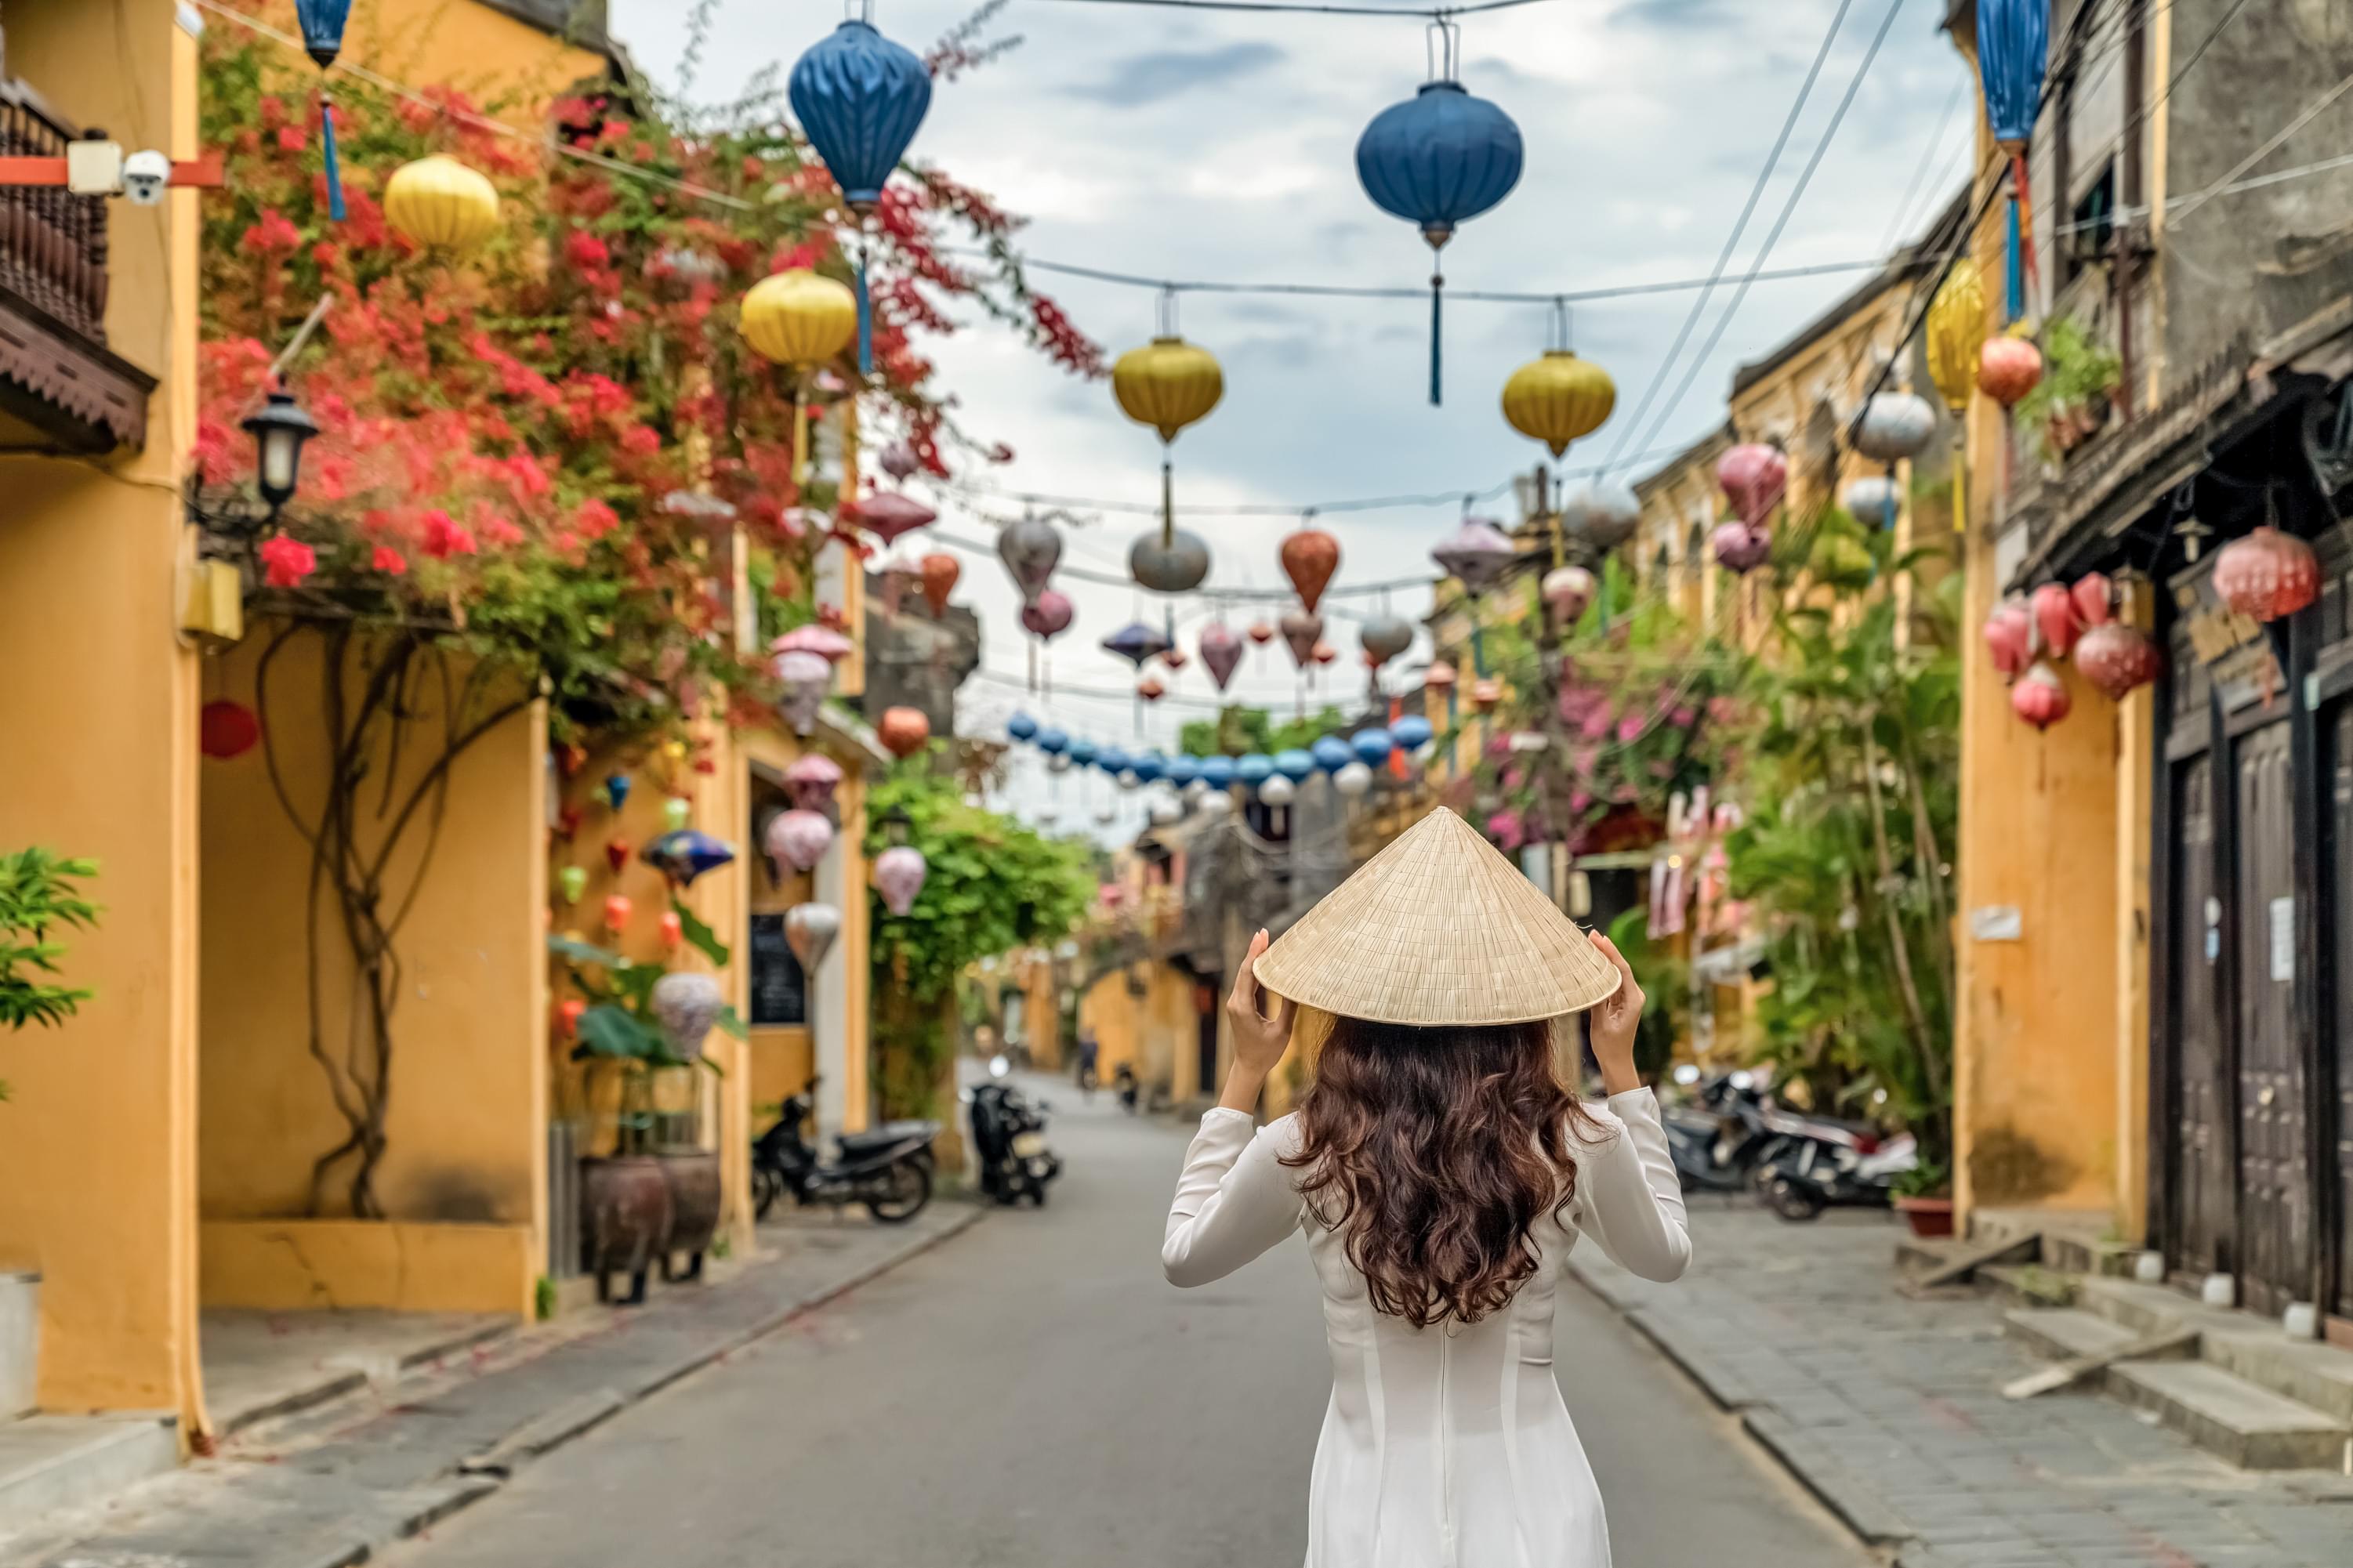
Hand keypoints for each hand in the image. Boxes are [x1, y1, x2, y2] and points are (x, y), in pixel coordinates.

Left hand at [1224, 929, 1296, 1092]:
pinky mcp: (1239, 1006)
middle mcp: (1235, 1002)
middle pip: (1245, 970)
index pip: (1249, 973)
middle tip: (1265, 932)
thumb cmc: (1266, 1053)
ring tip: (1265, 941)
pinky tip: (1265, 962)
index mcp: (1243, 1006)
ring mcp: (1236, 1003)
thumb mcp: (1282, 1031)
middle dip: (1255, 950)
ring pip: (1245, 975)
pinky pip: (1247, 983)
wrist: (1249, 1067)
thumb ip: (1289, 1007)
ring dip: (1255, 959)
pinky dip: (1256, 971)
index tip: (1262, 936)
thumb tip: (1296, 985)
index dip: (1256, 953)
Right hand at [1586, 933, 1645, 1094]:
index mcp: (1634, 999)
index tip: (1600, 938)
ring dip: (1603, 959)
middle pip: (1620, 967)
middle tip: (1592, 935)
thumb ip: (1598, 1000)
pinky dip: (1601, 971)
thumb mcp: (1601, 1023)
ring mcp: (1627, 998)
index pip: (1623, 969)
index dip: (1611, 952)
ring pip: (1615, 973)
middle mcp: (1633, 996)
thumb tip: (1591, 980)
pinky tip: (1592, 963)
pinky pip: (1611, 982)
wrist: (1617, 1062)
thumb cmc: (1610, 1046)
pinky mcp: (1619, 1002)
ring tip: (1591, 943)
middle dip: (1607, 951)